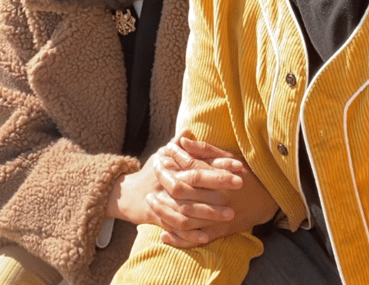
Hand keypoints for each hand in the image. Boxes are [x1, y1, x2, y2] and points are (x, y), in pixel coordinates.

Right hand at [105, 139, 243, 242]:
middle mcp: (168, 179)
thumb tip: (188, 131)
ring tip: (230, 215)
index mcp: (172, 163)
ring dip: (210, 212)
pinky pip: (175, 227)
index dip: (219, 162)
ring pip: (188, 207)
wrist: (127, 194)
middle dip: (219, 182)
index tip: (239, 164)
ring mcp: (163, 200)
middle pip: (195, 180)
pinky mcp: (157, 218)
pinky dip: (190, 235)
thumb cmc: (151, 172)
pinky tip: (207, 237)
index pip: (199, 160)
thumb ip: (177, 144)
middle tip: (241, 183)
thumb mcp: (162, 155)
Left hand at [151, 135, 278, 247]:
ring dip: (165, 209)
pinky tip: (164, 234)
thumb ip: (206, 150)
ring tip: (150, 201)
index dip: (174, 159)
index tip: (161, 152)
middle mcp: (218, 195)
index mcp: (220, 176)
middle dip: (164, 180)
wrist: (272, 199)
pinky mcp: (221, 231)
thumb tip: (183, 140)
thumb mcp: (230, 156)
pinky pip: (197, 237)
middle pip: (183, 190)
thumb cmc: (249, 174)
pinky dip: (179, 238)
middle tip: (152, 172)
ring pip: (185, 215)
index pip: (191, 166)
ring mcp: (219, 215)